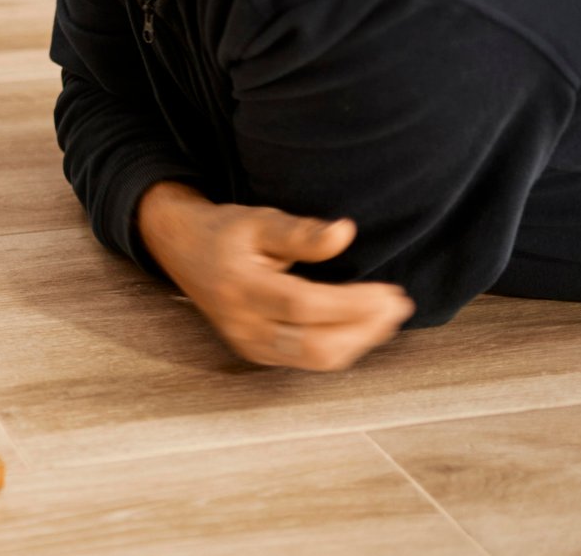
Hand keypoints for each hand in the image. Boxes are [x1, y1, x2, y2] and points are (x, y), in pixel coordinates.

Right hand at [137, 181, 414, 370]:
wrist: (181, 250)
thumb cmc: (224, 232)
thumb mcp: (257, 219)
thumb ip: (300, 232)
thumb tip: (345, 233)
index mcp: (240, 288)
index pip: (304, 306)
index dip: (353, 304)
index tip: (390, 292)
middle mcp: (242, 324)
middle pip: (315, 346)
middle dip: (365, 330)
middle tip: (398, 305)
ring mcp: (248, 344)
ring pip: (316, 360)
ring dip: (359, 342)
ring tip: (388, 316)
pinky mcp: (256, 353)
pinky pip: (308, 361)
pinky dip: (341, 347)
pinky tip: (362, 327)